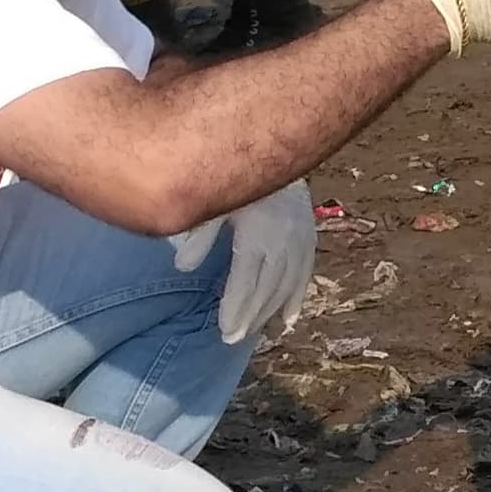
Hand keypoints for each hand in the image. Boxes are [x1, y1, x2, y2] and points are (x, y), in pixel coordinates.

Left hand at [172, 180, 315, 344]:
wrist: (276, 151)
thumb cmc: (236, 178)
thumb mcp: (215, 204)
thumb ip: (200, 235)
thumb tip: (181, 268)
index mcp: (257, 233)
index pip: (247, 280)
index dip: (236, 308)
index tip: (225, 331)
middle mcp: (282, 241)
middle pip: (266, 289)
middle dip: (249, 317)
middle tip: (232, 339)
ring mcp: (299, 242)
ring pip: (286, 286)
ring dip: (269, 313)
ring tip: (253, 334)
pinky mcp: (309, 240)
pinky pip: (304, 276)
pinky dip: (296, 301)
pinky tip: (286, 322)